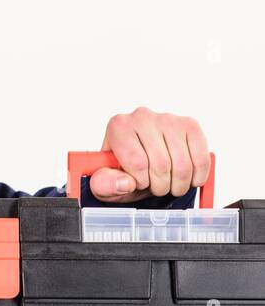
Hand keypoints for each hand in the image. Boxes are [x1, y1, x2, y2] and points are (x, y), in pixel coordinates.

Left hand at [88, 106, 209, 202]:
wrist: (139, 161)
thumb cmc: (121, 171)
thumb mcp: (105, 182)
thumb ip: (106, 184)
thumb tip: (126, 183)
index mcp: (118, 127)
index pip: (137, 162)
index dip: (141, 182)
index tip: (138, 183)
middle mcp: (142, 117)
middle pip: (161, 164)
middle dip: (161, 186)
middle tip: (157, 188)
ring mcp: (168, 119)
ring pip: (182, 164)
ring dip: (179, 185)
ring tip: (170, 185)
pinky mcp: (190, 125)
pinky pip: (201, 158)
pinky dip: (197, 176)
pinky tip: (189, 180)